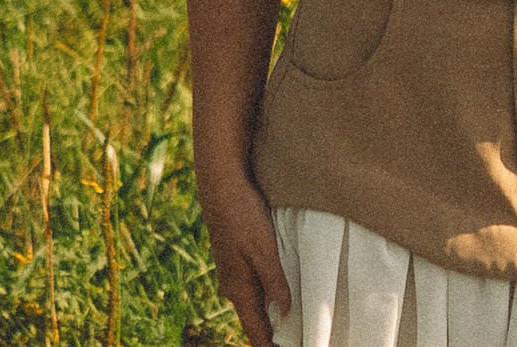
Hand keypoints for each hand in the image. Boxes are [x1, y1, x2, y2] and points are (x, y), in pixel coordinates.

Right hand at [199, 174, 290, 346]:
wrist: (221, 185)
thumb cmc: (243, 215)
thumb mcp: (264, 249)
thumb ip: (275, 282)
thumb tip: (286, 314)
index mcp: (239, 288)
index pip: (255, 330)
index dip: (269, 346)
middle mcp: (233, 285)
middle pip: (255, 319)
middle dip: (273, 333)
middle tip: (295, 339)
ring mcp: (233, 271)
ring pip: (254, 301)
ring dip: (270, 313)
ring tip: (290, 323)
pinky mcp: (236, 258)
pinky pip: (253, 285)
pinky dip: (266, 294)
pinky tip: (278, 290)